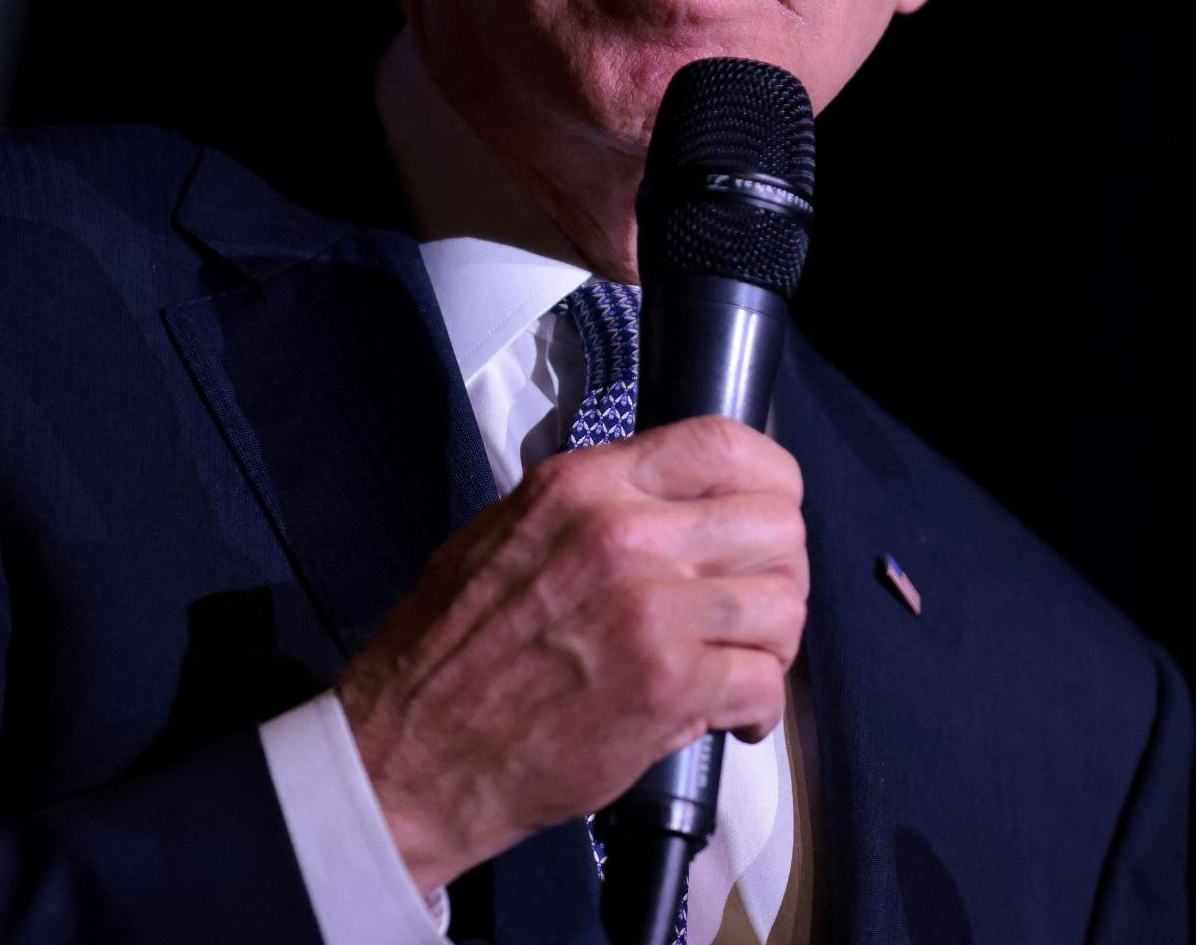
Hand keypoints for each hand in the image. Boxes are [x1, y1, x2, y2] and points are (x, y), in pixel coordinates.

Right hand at [334, 415, 807, 894]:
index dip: (770, 480)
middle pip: (775, 523)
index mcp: (583, 487)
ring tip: (743, 664)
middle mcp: (624, 535)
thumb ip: (591, 504)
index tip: (770, 511)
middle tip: (756, 605)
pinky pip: (766, 683)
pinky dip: (762, 709)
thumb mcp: (504, 532)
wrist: (412, 752)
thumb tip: (670, 497)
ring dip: (774, 642)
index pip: (722, 443)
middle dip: (780, 569)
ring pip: (783, 604)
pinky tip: (733, 717)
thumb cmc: (448, 653)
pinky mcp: (669, 689)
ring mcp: (652, 611)